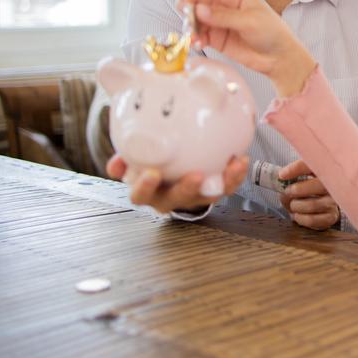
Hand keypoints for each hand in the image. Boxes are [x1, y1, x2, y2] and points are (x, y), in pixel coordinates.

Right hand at [106, 154, 247, 214]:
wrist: (170, 173)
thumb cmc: (152, 164)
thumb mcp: (136, 160)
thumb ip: (126, 159)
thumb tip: (116, 164)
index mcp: (148, 192)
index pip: (141, 195)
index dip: (145, 187)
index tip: (152, 174)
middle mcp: (170, 198)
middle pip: (178, 198)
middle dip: (187, 188)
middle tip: (196, 176)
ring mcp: (193, 197)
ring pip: (208, 195)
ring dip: (223, 181)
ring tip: (233, 165)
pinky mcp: (212, 191)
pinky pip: (227, 186)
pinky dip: (235, 174)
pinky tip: (241, 159)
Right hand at [178, 0, 317, 96]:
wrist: (279, 58)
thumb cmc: (272, 33)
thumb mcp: (251, 21)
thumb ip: (224, 16)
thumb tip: (198, 9)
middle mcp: (223, 5)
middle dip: (187, 6)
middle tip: (187, 17)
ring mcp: (218, 22)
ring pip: (194, 17)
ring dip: (188, 25)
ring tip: (193, 36)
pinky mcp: (215, 38)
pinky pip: (198, 35)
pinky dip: (194, 38)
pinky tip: (197, 44)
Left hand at [277, 160, 339, 229]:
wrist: (316, 209)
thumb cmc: (304, 192)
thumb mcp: (296, 181)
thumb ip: (289, 179)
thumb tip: (280, 179)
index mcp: (322, 172)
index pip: (313, 166)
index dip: (297, 169)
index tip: (282, 175)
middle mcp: (331, 186)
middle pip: (319, 185)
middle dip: (298, 189)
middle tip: (288, 192)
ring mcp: (332, 202)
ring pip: (312, 204)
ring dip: (296, 206)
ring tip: (293, 205)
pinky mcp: (331, 217)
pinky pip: (312, 219)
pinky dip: (300, 218)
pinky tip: (297, 215)